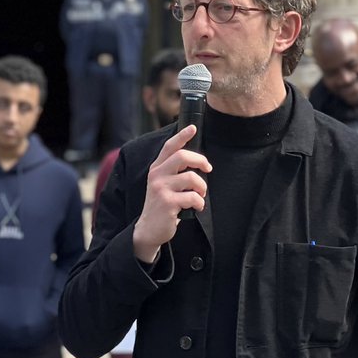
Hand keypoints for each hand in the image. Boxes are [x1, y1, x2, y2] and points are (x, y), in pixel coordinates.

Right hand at [131, 125, 211, 262]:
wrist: (149, 229)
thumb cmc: (162, 205)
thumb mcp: (162, 184)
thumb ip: (173, 171)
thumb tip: (196, 160)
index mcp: (156, 168)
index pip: (169, 147)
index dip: (182, 135)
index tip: (193, 128)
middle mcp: (157, 175)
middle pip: (183, 156)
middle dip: (201, 161)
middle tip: (208, 169)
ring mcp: (161, 188)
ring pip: (192, 178)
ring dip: (202, 188)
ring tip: (200, 195)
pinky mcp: (167, 202)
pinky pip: (193, 197)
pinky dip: (199, 203)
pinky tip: (196, 207)